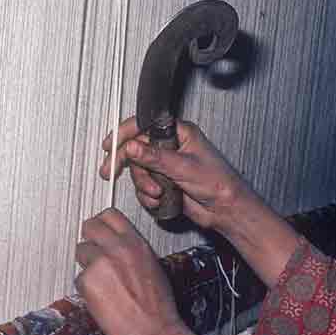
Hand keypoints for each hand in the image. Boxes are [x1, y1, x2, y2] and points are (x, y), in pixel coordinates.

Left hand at [75, 209, 203, 334]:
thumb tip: (118, 248)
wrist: (154, 331)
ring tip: (101, 281)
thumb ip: (133, 252)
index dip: (101, 223)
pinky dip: (86, 287)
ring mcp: (101, 263)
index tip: (99, 231)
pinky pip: (79, 278)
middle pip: (89, 226)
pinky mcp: (88, 281)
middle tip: (92, 252)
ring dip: (87, 264)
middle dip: (89, 238)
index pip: (110, 215)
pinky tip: (100, 297)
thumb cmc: (159, 306)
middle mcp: (119, 248)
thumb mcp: (153, 266)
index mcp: (137, 243)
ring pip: (81, 252)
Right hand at [100, 117, 262, 231]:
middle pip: (136, 148)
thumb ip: (155, 157)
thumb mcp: (183, 167)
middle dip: (127, 163)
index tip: (110, 144)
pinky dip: (147, 195)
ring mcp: (167, 164)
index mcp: (180, 133)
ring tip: (157, 192)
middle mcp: (172, 146)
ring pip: (139, 170)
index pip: (145, 125)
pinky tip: (159, 200)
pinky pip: (144, 185)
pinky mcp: (165, 181)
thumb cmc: (219, 183)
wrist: (225, 209)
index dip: (125, 133)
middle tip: (110, 171)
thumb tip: (132, 146)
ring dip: (143, 184)